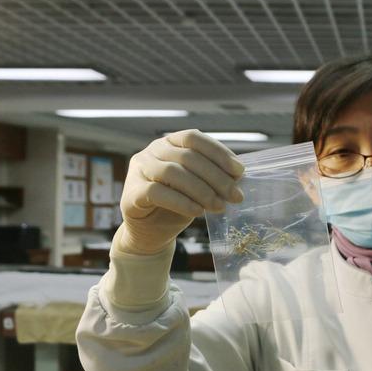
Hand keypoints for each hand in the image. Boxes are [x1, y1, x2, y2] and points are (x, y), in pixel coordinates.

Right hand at [117, 129, 245, 254]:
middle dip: (216, 177)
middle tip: (235, 196)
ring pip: (172, 173)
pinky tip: (198, 212)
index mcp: (169, 143)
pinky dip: (181, 202)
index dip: (218, 153)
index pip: (194, 138)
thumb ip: (213, 177)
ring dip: (202, 190)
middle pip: (187, 157)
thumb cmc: (178, 205)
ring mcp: (139, 170)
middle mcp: (152, 151)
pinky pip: (157, 192)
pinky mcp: (131, 193)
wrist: (152, 232)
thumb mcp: (199, 187)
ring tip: (220, 206)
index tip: (240, 172)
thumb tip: (239, 175)